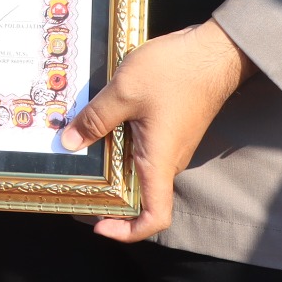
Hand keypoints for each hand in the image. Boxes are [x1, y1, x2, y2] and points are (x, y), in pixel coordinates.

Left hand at [62, 20, 252, 242]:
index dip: (128, 231)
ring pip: (141, 169)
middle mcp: (170, 161)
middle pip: (142, 196)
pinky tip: (100, 124)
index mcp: (160, 162)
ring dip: (113, 166)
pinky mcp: (172, 128)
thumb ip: (95, 119)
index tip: (99, 225)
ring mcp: (173, 144)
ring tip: (80, 150)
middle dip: (109, 197)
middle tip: (75, 184)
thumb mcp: (123, 93)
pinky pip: (145, 148)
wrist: (214, 50)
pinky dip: (122, 145)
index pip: (155, 217)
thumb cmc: (174, 72)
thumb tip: (68, 144)